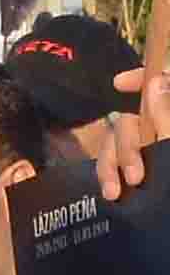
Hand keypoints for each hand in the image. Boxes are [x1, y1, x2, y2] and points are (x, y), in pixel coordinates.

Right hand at [98, 67, 169, 201]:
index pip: (166, 88)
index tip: (118, 85)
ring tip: (115, 193)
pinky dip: (112, 174)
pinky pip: (120, 164)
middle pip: (139, 116)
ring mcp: (160, 160)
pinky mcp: (149, 180)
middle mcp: (168, 138)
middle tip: (134, 177)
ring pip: (125, 141)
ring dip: (114, 162)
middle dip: (128, 142)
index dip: (145, 80)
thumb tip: (156, 82)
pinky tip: (111, 194)